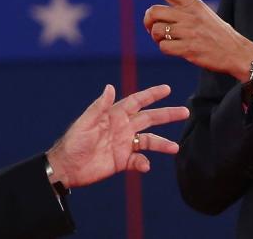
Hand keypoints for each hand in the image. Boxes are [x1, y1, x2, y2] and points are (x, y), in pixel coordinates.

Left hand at [45, 84, 188, 188]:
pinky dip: (144, 163)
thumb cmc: (73, 141)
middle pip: (149, 118)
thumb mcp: (86, 122)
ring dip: (162, 143)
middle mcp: (123, 127)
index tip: (167, 89)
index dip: (151, 94)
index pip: (137, 101)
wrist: (67, 167)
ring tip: (175, 147)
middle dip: (167, 115)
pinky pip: (138, 160)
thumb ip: (99, 106)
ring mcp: (124, 144)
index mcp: (115, 115)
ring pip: (149, 140)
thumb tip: (110, 86)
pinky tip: (144, 166)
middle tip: (185, 112)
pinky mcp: (122, 161)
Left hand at [133, 0, 252, 81]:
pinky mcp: (189, 48)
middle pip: (153, 12)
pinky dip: (165, 49)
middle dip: (148, 22)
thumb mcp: (202, 13)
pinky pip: (164, 47)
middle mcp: (189, 15)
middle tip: (152, 29)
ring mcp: (189, 31)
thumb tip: (155, 13)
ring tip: (166, 40)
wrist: (236, 52)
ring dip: (156, 38)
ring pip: (157, 30)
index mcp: (193, 3)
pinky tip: (175, 49)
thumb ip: (182, 9)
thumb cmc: (216, 33)